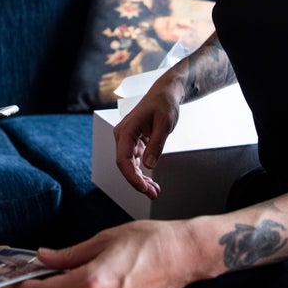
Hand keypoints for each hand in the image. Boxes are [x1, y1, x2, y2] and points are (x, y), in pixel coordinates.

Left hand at [17, 221, 200, 287]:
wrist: (184, 255)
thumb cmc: (151, 241)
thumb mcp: (103, 239)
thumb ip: (70, 254)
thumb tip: (45, 258)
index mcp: (94, 282)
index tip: (17, 282)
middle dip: (52, 284)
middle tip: (47, 265)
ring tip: (81, 266)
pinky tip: (100, 276)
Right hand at [113, 76, 184, 198]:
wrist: (165, 93)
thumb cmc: (164, 104)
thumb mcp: (164, 124)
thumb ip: (156, 145)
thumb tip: (149, 166)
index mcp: (126, 129)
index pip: (123, 159)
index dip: (132, 177)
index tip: (144, 189)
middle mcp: (122, 135)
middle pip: (125, 165)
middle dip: (138, 182)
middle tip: (153, 194)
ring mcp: (127, 139)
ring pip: (130, 165)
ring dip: (141, 179)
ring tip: (155, 191)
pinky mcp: (133, 142)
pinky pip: (135, 161)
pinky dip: (143, 172)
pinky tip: (152, 182)